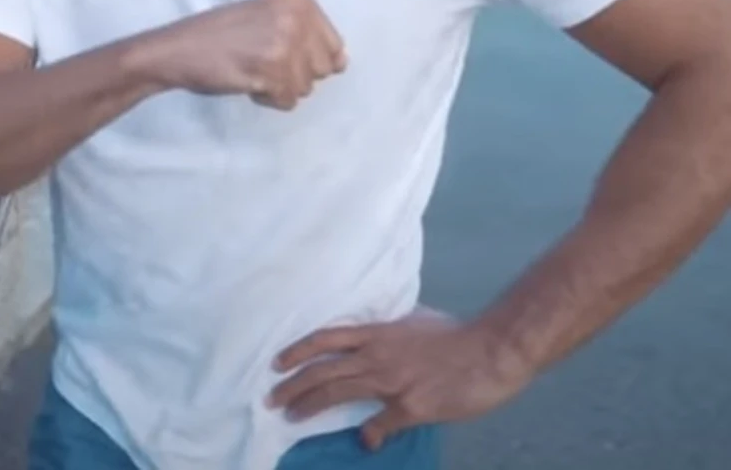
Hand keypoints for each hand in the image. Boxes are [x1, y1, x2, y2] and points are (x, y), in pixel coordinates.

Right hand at [148, 0, 345, 108]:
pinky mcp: (271, 70)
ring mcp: (284, 42)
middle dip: (294, 73)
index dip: (304, 57)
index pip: (334, 45)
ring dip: (280, 86)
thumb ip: (307, 34)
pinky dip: (269, 98)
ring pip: (306, 86)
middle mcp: (296, 15)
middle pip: (323, 68)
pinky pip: (289, 100)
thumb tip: (343, 63)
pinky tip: (248, 81)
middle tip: (260, 60)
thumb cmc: (220, 33)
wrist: (177, 48)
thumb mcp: (268, 17)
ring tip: (252, 69)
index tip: (273, 47)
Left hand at [268, 306, 533, 449]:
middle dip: (292, 385)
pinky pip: (380, 424)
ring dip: (309, 405)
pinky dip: (369, 435)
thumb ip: (390, 333)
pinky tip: (365, 442)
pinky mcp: (410, 406)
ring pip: (337, 392)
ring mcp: (390, 381)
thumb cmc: (458, 334)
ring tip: (291, 415)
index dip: (297, 351)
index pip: (325, 338)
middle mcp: (376, 355)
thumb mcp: (415, 322)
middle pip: (322, 369)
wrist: (492, 349)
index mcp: (377, 333)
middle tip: (271, 399)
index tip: (276, 363)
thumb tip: (377, 336)